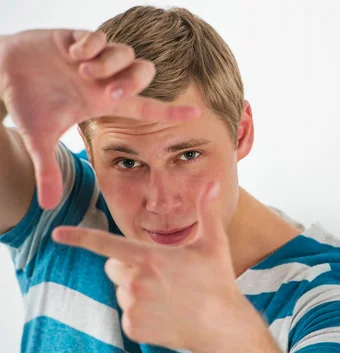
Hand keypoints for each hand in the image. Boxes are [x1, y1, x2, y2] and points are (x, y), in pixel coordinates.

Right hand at [0, 30, 199, 208]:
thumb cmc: (28, 102)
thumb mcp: (39, 138)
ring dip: (108, 63)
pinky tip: (71, 53)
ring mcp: (94, 58)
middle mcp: (105, 80)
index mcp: (105, 102)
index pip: (147, 107)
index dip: (171, 112)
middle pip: (143, 74)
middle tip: (107, 91)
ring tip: (81, 69)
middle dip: (132, 81)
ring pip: (126, 54)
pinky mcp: (78, 38)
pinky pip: (99, 36)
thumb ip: (48, 170)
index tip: (197, 114)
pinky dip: (89, 44)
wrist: (2, 71)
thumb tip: (49, 206)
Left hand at [51, 182, 241, 349]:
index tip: (58, 233)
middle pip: (113, 267)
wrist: (221, 326)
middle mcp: (136, 282)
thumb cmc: (218, 281)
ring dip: (137, 291)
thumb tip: (212, 182)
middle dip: (128, 266)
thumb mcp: (214, 243)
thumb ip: (206, 211)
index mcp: (149, 258)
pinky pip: (128, 315)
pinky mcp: (134, 328)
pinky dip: (142, 314)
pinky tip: (166, 314)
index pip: (105, 244)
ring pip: (121, 291)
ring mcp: (133, 307)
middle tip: (160, 274)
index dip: (79, 237)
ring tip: (168, 296)